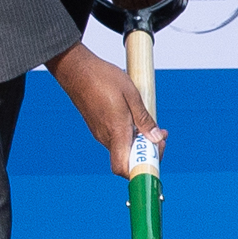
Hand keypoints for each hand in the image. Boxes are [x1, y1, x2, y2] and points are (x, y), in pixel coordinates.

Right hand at [50, 42, 161, 178]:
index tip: (157, 150)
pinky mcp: (98, 127)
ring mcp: (100, 133)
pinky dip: (129, 136)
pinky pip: (116, 139)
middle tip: (160, 135)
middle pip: (127, 160)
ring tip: (150, 125)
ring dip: (139, 143)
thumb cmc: (103, 78)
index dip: (142, 168)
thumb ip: (144, 119)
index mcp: (116, 131)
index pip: (124, 168)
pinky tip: (135, 120)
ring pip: (123, 149)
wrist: (77, 70)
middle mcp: (105, 137)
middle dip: (147, 152)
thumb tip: (156, 138)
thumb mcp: (131, 95)